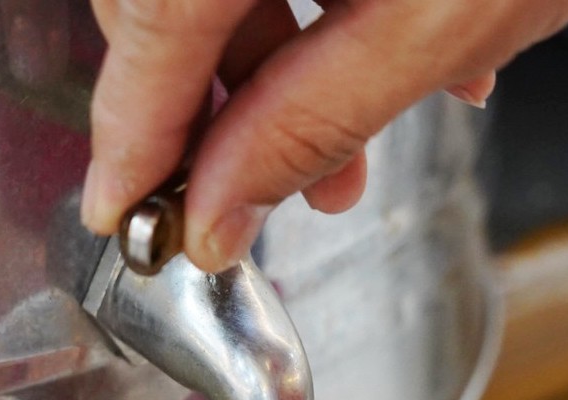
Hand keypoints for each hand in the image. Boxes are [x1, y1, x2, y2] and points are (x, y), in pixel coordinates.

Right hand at [79, 0, 567, 271]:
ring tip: (343, 144)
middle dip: (212, 104)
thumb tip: (216, 209)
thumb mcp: (445, 24)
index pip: (150, 19)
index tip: (122, 210)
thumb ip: (312, 118)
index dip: (130, 128)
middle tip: (257, 189)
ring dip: (264, 62)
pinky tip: (367, 44)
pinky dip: (300, 3)